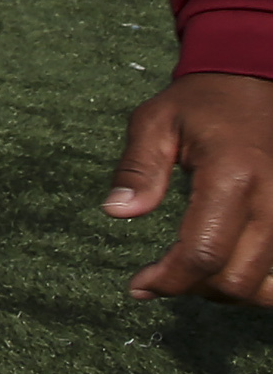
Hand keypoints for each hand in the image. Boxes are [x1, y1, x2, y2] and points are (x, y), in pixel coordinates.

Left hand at [103, 70, 272, 304]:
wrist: (252, 84)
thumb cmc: (197, 104)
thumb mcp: (153, 122)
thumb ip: (137, 169)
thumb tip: (116, 212)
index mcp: (231, 176)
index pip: (204, 252)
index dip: (170, 279)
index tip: (139, 285)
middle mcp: (269, 199)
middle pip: (237, 278)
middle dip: (194, 288)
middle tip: (160, 275)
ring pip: (263, 283)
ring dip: (223, 290)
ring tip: (187, 271)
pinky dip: (251, 281)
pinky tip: (220, 268)